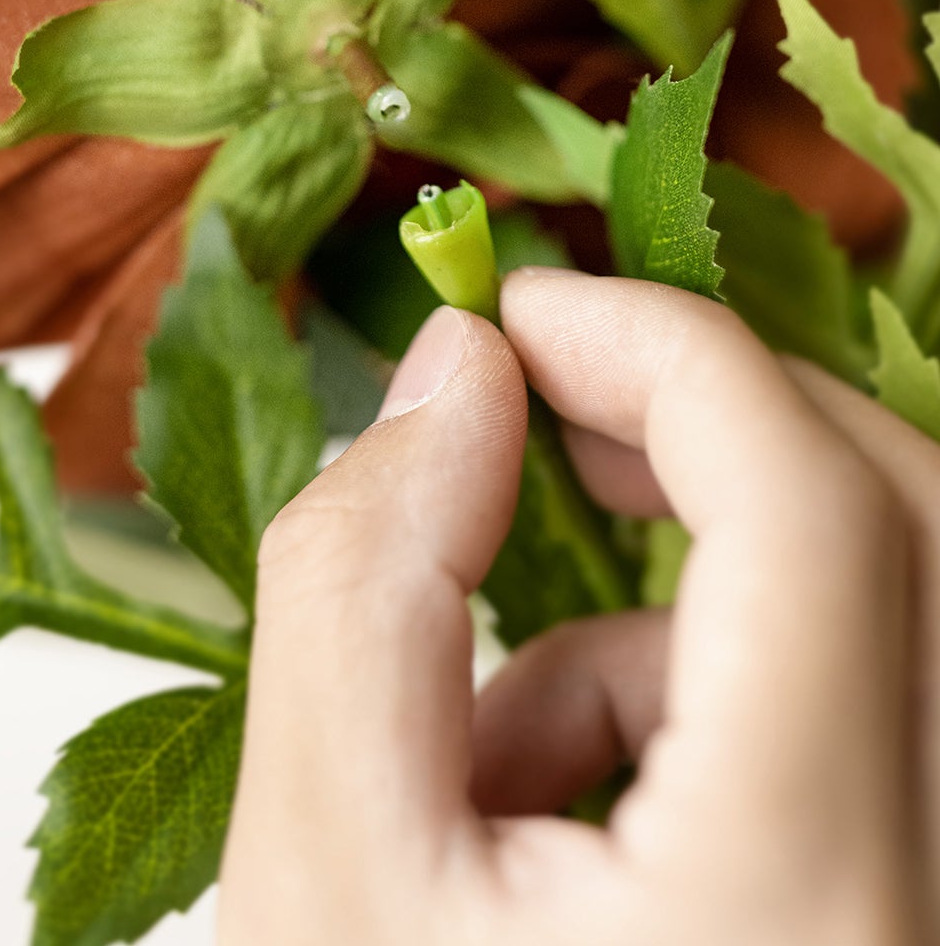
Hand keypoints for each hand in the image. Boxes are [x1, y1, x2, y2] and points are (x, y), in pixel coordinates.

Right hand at [220, 272, 931, 944]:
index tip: (519, 314)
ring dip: (670, 609)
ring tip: (485, 729)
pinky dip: (689, 711)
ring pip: (874, 622)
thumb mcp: (319, 870)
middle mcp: (922, 903)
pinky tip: (546, 819)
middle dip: (708, 419)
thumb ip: (364, 589)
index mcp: (802, 891)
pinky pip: (845, 726)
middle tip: (543, 398)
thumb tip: (460, 372)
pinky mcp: (888, 909)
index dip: (670, 350)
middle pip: (906, 528)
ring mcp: (923, 904)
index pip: (818, 512)